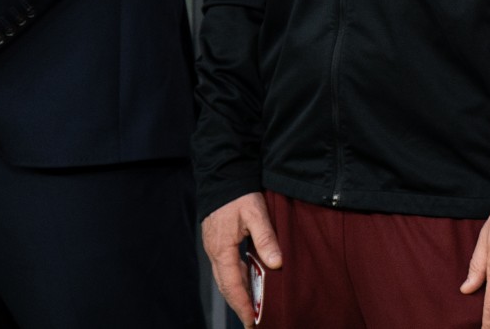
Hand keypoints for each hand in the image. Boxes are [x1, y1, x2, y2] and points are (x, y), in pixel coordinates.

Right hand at [201, 192, 282, 326]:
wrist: (222, 175)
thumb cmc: (238, 194)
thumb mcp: (256, 213)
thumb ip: (266, 239)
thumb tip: (276, 264)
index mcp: (222, 249)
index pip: (232, 284)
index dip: (242, 304)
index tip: (251, 321)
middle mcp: (215, 252)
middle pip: (226, 285)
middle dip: (238, 304)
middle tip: (252, 322)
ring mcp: (214, 248)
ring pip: (225, 278)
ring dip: (237, 293)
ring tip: (251, 308)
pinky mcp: (217, 242)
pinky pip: (226, 268)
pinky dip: (235, 280)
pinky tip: (247, 283)